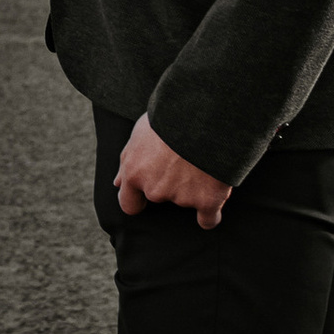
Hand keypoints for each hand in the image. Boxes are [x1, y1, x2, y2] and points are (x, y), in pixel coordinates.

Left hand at [115, 115, 231, 227]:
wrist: (204, 114)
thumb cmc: (169, 117)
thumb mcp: (140, 132)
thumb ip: (128, 160)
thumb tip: (118, 183)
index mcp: (134, 173)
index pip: (129, 203)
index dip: (138, 199)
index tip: (146, 194)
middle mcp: (155, 190)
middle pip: (160, 196)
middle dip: (169, 182)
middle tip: (183, 158)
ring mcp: (181, 198)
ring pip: (186, 200)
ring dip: (192, 186)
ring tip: (202, 157)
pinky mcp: (207, 200)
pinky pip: (208, 219)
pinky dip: (211, 213)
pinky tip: (215, 199)